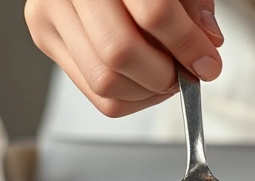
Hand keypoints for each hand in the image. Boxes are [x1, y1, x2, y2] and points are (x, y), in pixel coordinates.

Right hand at [25, 0, 223, 117]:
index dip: (188, 45)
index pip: (154, 14)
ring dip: (148, 92)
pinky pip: (95, 94)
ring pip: (105, 81)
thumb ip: (193, 5)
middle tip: (186, 73)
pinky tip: (144, 80)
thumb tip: (208, 44)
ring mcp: (49, 14)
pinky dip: (131, 97)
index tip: (209, 64)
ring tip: (166, 74)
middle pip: (121, 53)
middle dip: (165, 75)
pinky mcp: (45, 37)